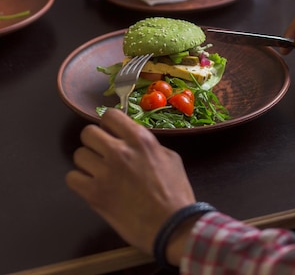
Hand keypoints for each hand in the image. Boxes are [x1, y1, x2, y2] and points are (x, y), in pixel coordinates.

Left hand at [66, 109, 195, 260]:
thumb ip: (149, 145)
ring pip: (78, 154)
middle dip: (94, 142)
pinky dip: (79, 182)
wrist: (171, 226)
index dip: (108, 125)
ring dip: (87, 163)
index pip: (110, 115)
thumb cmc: (175, 193)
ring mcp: (105, 173)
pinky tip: (91, 187)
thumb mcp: (170, 158)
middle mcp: (119, 151)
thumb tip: (133, 142)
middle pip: (88, 133)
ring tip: (97, 173)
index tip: (111, 133)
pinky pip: (72, 178)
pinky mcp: (94, 195)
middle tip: (102, 154)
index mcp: (140, 140)